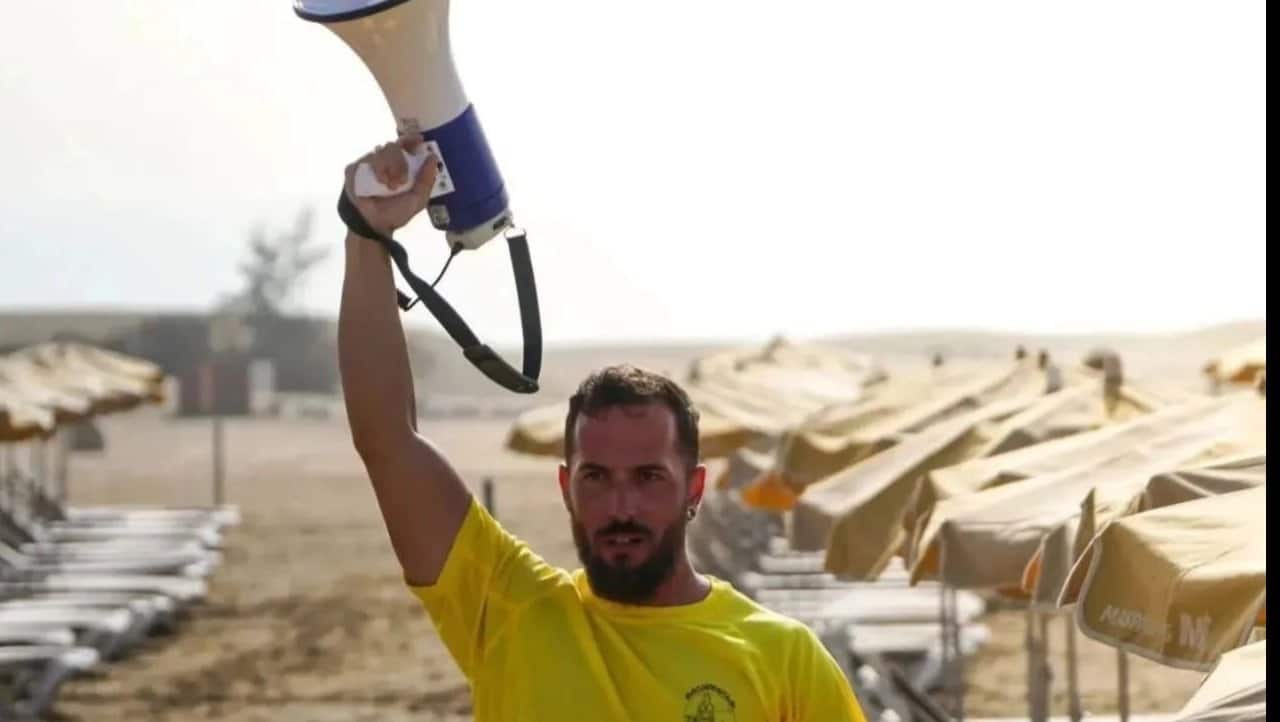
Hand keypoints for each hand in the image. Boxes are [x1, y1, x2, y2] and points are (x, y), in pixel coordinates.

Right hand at [343, 122, 440, 237]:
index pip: (406, 145)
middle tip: (402, 180)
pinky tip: (379, 183)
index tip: (419, 140)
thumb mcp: (417, 199)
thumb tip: (433, 158)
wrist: (375, 225)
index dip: (412, 139)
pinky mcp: (355, 168)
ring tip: (390, 186)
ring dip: (390, 167)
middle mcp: (385, 162)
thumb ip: (426, 180)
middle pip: (394, 146)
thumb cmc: (395, 212)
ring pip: (381, 150)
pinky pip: (367, 159)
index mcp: (401, 166)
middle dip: (401, 162)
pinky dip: (377, 170)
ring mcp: (370, 163)